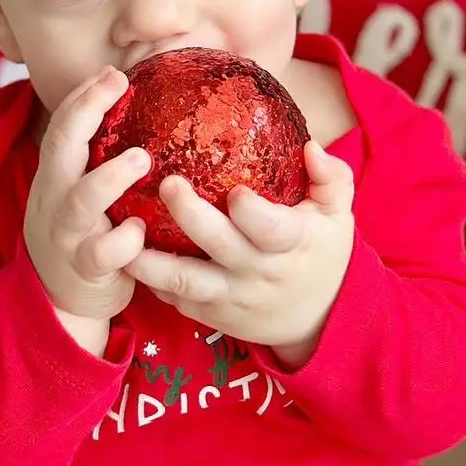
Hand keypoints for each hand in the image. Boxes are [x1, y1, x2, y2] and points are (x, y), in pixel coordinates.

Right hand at [25, 68, 149, 348]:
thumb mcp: (79, 189)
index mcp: (56, 174)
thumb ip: (99, 156)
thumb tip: (146, 105)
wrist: (58, 299)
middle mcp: (54, 197)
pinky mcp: (85, 268)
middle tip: (117, 83)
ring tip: (142, 158)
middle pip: (59, 147)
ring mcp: (67, 233)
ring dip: (110, 176)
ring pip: (81, 201)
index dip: (84, 96)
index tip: (113, 72)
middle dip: (85, 111)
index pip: (62, 125)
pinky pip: (102, 253)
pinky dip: (122, 241)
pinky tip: (141, 230)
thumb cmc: (85, 231)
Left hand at [127, 142, 354, 367]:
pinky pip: (177, 299)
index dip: (251, 211)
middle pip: (218, 245)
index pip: (271, 228)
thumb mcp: (338, 214)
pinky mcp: (212, 314)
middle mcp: (258, 271)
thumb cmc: (323, 252)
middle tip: (167, 183)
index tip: (234, 189)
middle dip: (189, 214)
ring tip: (126, 228)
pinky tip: (129, 254)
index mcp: (292, 243)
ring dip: (150, 259)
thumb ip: (331, 177)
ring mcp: (231, 296)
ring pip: (184, 281)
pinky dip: (151, 281)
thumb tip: (310, 146)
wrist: (319, 319)